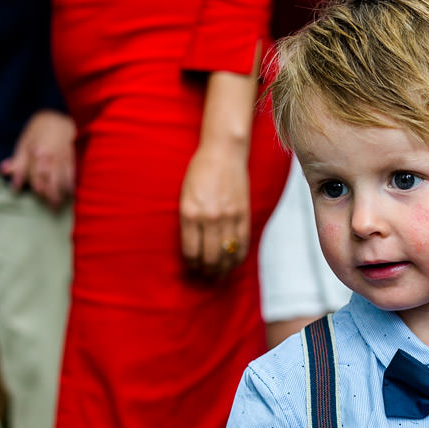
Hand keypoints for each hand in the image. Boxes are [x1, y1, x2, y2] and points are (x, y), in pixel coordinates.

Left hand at [0, 110, 75, 208]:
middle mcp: (51, 158)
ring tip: (59, 205)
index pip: (37, 174)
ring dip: (62, 193)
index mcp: (37, 153)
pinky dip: (71, 184)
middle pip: (52, 180)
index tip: (38, 195)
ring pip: (63, 179)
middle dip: (51, 195)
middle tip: (51, 209)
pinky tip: (70, 193)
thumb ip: (17, 161)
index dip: (37, 186)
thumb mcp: (23, 144)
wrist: (58, 119)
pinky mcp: (71, 159)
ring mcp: (63, 159)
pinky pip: (72, 174)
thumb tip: (4, 173)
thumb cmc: (38, 131)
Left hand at [180, 145, 250, 278]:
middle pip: (209, 257)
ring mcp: (228, 217)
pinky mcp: (243, 215)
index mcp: (189, 213)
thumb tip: (192, 247)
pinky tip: (233, 263)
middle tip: (205, 275)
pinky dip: (237, 258)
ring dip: (222, 269)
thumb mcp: (185, 196)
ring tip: (218, 274)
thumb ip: (188, 221)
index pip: (190, 251)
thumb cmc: (200, 171)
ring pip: (226, 255)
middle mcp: (209, 218)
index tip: (192, 268)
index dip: (191, 265)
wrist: (224, 152)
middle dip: (206, 271)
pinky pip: (242, 244)